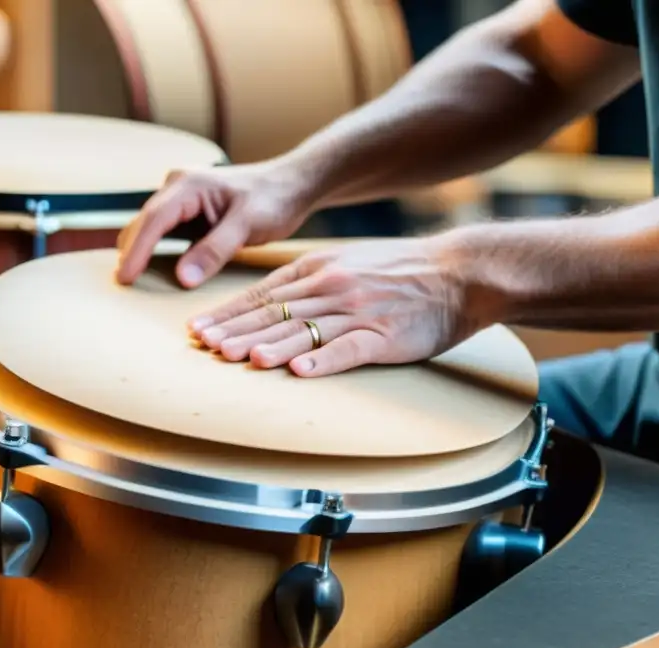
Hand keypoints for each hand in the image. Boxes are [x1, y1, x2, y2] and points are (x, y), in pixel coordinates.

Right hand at [116, 159, 315, 287]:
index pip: (153, 219)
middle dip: (130, 252)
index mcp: (189, 184)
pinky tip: (149, 271)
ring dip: (139, 251)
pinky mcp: (187, 212)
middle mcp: (178, 187)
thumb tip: (182, 278)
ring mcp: (180, 199)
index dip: (137, 250)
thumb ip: (214, 250)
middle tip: (121, 286)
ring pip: (149, 227)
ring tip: (129, 281)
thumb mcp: (247, 225)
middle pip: (144, 222)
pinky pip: (163, 232)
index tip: (125, 277)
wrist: (292, 186)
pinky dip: (154, 250)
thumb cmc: (274, 200)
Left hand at [188, 237, 487, 376]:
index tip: (199, 328)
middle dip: (236, 331)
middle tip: (205, 346)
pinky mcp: (384, 335)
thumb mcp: (347, 263)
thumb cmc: (401, 272)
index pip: (263, 293)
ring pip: (304, 330)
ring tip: (242, 359)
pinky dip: (323, 360)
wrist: (459, 271)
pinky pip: (348, 348)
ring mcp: (358, 311)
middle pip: (275, 312)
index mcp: (319, 269)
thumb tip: (272, 300)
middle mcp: (332, 287)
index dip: (229, 313)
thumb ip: (311, 280)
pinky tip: (300, 372)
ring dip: (271, 345)